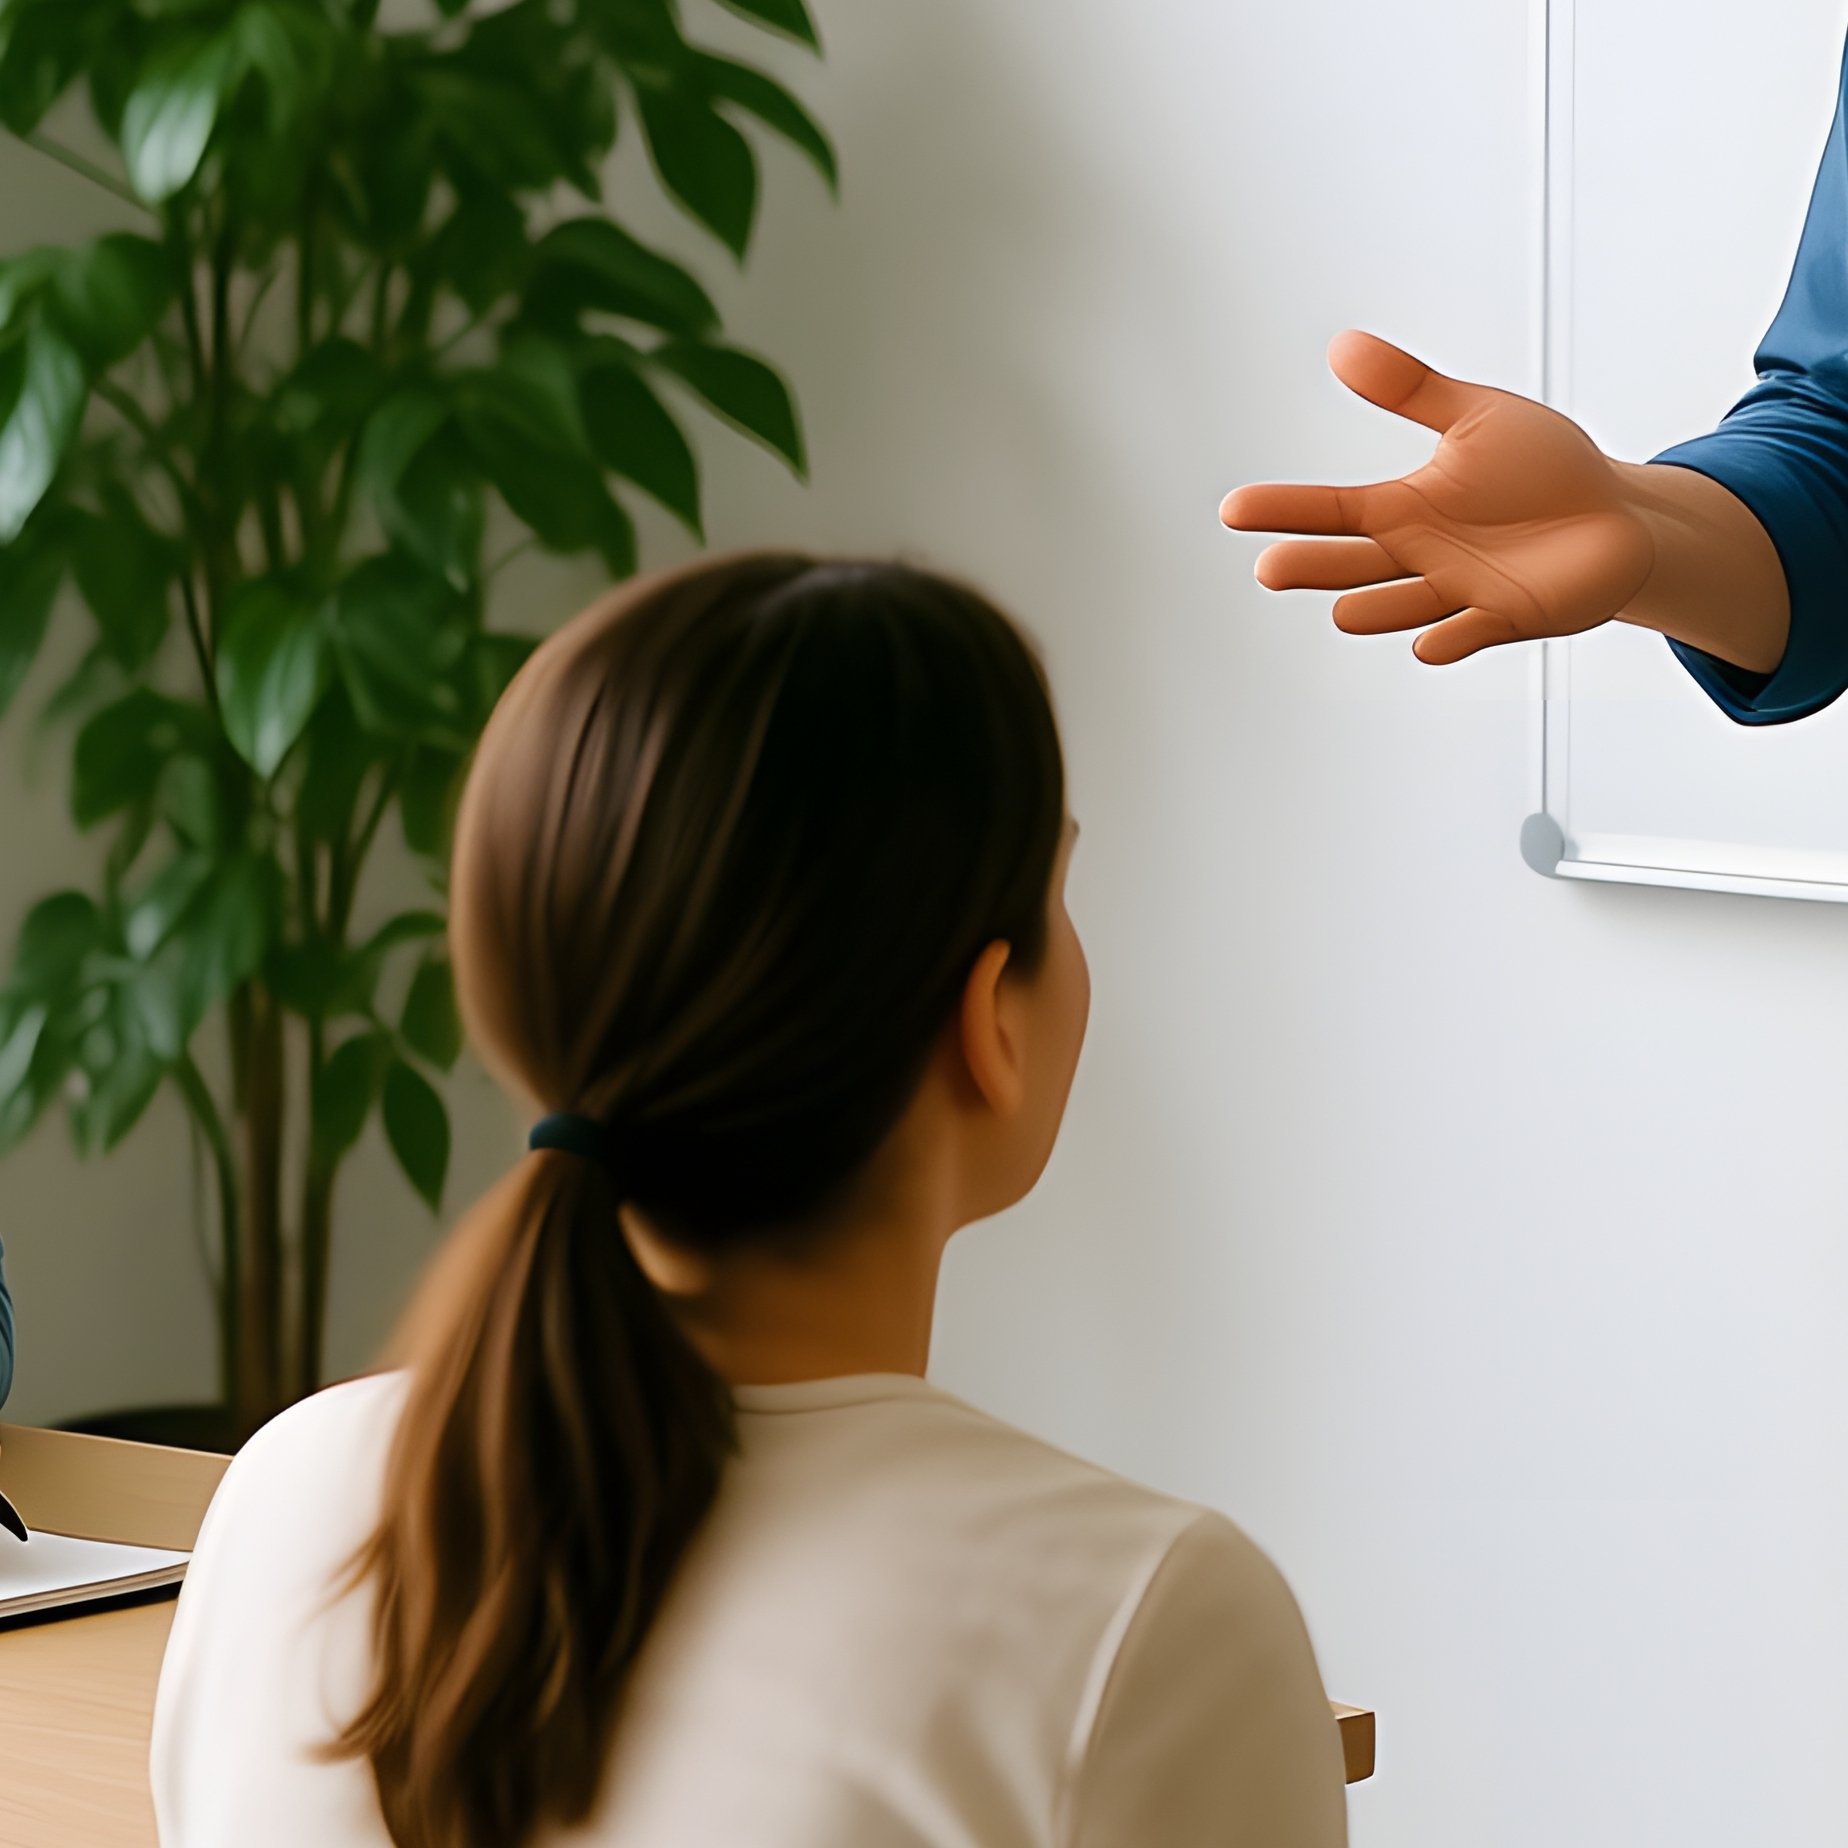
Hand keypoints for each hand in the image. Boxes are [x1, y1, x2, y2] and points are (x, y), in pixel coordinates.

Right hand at [1220, 331, 1655, 663]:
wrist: (1616, 519)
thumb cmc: (1545, 471)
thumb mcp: (1478, 417)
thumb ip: (1411, 390)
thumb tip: (1343, 346)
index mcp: (1407, 509)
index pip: (1332, 510)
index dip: (1284, 510)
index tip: (1234, 509)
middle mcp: (1421, 556)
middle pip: (1351, 566)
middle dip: (1313, 568)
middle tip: (1271, 568)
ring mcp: (1459, 592)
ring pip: (1401, 606)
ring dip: (1375, 611)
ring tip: (1345, 611)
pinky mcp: (1506, 618)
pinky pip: (1470, 635)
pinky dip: (1449, 642)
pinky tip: (1429, 644)